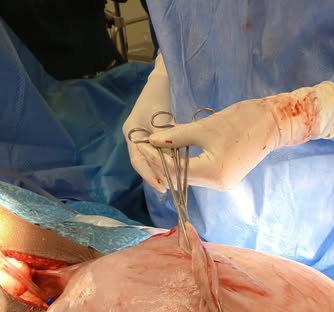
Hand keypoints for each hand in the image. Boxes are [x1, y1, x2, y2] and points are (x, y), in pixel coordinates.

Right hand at [122, 54, 171, 191]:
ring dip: (161, 172)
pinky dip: (166, 162)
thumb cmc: (161, 91)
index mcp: (132, 131)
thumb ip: (164, 135)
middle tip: (169, 189)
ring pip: (151, 159)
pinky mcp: (154, 134)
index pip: (138, 159)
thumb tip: (171, 158)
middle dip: (155, 176)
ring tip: (173, 184)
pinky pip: (158, 153)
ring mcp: (143, 135)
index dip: (149, 175)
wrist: (165, 75)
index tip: (161, 186)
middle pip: (143, 162)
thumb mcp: (162, 114)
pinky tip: (176, 170)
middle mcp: (135, 135)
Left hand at [147, 81, 333, 190]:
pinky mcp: (226, 177)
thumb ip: (176, 136)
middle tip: (147, 145)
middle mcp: (217, 185)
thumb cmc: (241, 121)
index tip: (142, 144)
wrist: (274, 123)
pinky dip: (188, 163)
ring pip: (190, 176)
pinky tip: (177, 151)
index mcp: (212, 173)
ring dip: (174, 163)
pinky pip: (200, 173)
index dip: (156, 158)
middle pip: (181, 176)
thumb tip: (151, 141)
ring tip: (158, 146)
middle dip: (163, 162)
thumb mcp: (204, 127)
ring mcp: (223, 183)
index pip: (175, 170)